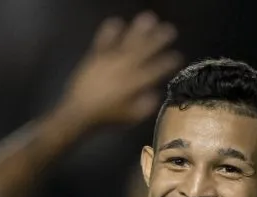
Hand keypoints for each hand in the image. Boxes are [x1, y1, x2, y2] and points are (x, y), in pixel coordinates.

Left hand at [59, 12, 181, 129]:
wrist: (79, 113)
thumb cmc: (106, 118)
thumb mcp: (130, 118)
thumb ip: (145, 106)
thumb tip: (154, 94)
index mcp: (136, 83)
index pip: (157, 69)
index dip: (169, 62)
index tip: (177, 57)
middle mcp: (126, 67)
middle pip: (146, 49)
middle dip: (160, 38)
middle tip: (170, 29)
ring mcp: (111, 59)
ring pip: (128, 40)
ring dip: (140, 29)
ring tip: (149, 18)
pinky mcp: (96, 56)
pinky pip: (104, 38)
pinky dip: (111, 29)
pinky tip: (117, 22)